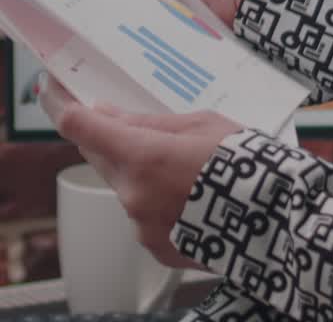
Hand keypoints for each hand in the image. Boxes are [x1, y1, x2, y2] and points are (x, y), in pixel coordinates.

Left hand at [40, 76, 239, 266]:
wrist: (275, 215)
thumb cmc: (243, 160)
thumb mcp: (199, 123)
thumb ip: (147, 122)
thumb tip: (105, 113)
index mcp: (142, 156)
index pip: (81, 128)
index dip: (63, 106)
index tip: (53, 91)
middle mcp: (133, 195)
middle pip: (100, 157)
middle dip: (111, 138)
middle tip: (135, 124)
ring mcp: (142, 226)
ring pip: (123, 186)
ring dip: (138, 171)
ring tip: (185, 165)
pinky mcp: (155, 246)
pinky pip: (142, 214)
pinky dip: (156, 200)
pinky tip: (189, 192)